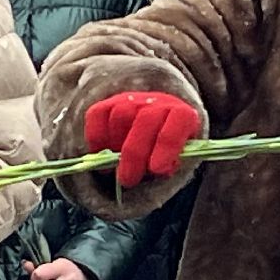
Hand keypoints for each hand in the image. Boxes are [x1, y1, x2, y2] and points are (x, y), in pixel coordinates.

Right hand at [84, 91, 200, 187]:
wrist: (156, 124)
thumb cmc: (167, 150)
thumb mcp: (177, 158)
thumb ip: (169, 164)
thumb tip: (155, 170)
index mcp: (183, 115)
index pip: (179, 121)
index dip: (168, 146)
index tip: (156, 169)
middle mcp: (158, 102)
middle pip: (146, 120)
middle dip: (135, 153)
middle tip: (127, 180)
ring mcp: (132, 100)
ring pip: (120, 115)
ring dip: (115, 144)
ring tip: (114, 167)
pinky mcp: (108, 103)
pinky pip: (97, 115)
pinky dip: (96, 138)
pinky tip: (100, 155)